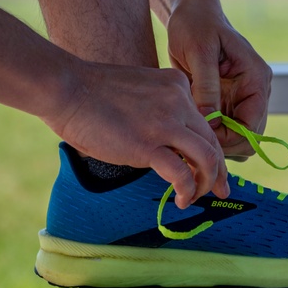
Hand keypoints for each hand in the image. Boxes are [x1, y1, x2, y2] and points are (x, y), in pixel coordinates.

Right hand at [44, 59, 228, 208]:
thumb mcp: (140, 92)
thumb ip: (158, 111)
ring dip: (207, 183)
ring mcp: (166, 123)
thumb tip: (165, 142)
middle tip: (221, 190)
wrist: (66, 87)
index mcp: (177, 86)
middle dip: (220, 171)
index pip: (205, 123)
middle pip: (213, 142)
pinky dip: (187, 190)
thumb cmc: (92, 93)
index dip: (213, 149)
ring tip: (196, 198)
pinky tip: (181, 200)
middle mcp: (179, 102)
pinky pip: (182, 173)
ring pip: (207, 158)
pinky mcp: (149, 144)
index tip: (214, 168)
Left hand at [165, 0, 272, 158]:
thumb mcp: (199, 52)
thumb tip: (209, 120)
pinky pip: (225, 129)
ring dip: (217, 143)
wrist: (191, 14)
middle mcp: (255, 91)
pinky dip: (210, 135)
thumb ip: (206, 86)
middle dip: (224, 145)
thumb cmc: (196, 25)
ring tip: (191, 138)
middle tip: (194, 143)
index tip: (202, 137)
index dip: (230, 138)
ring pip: (238, 138)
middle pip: (249, 137)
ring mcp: (242, 98)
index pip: (253, 124)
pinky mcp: (228, 102)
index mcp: (256, 78)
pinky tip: (191, 131)